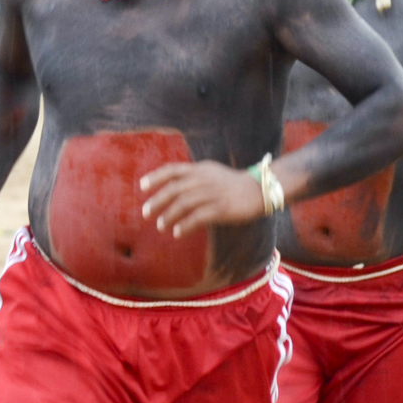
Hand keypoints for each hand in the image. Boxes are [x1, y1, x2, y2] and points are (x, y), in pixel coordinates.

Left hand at [139, 160, 263, 236]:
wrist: (260, 190)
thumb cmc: (232, 184)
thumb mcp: (211, 173)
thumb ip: (192, 178)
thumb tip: (170, 188)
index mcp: (200, 169)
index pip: (172, 170)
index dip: (155, 177)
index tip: (142, 187)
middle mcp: (204, 179)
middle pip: (174, 189)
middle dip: (157, 201)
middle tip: (145, 214)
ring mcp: (213, 193)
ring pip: (184, 204)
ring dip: (169, 216)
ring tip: (160, 226)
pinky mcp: (221, 208)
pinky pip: (198, 217)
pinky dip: (185, 226)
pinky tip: (177, 233)